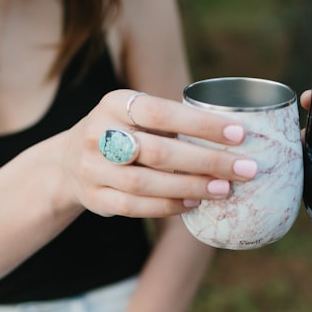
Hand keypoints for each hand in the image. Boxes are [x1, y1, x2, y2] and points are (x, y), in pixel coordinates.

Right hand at [62, 89, 259, 217]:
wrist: (66, 162)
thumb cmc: (122, 133)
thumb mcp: (135, 114)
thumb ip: (172, 120)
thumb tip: (236, 133)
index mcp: (114, 104)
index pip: (161, 113)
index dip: (201, 125)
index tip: (240, 134)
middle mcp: (99, 134)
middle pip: (157, 152)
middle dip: (207, 161)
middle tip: (245, 169)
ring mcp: (92, 168)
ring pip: (146, 183)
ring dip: (190, 187)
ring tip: (224, 189)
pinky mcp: (94, 198)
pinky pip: (134, 207)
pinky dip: (167, 206)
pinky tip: (194, 203)